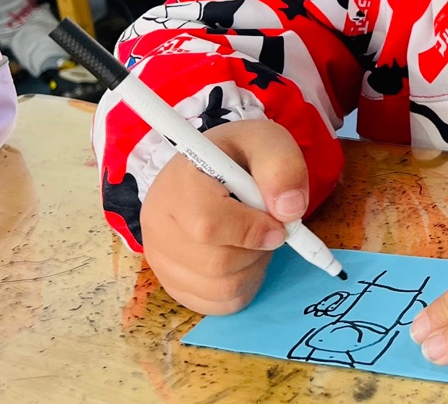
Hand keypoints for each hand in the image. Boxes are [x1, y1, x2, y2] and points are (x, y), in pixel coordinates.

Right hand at [139, 118, 308, 314]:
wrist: (210, 169)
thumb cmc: (239, 156)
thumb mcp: (266, 142)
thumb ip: (282, 167)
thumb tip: (290, 211)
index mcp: (178, 181)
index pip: (208, 225)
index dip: (252, 231)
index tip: (277, 223)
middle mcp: (157, 222)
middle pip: (216, 264)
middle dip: (257, 250)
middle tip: (267, 228)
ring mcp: (159, 257)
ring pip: (218, 289)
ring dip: (253, 269)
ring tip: (253, 241)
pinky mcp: (170, 282)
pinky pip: (215, 305)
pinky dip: (242, 288)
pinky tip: (243, 259)